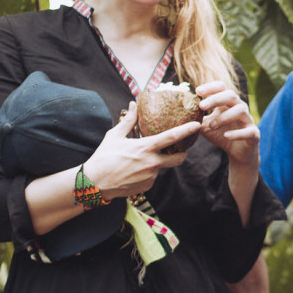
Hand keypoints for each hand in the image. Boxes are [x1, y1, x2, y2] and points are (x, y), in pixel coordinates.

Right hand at [82, 106, 196, 198]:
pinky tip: (134, 171)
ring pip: (162, 167)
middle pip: (178, 158)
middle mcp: (152, 163)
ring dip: (157, 162)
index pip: (172, 137)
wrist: (95, 183)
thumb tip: (133, 105)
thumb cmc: (103, 157)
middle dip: (182, 153)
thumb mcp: (114, 136)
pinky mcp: (147, 187)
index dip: (187, 130)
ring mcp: (151, 177)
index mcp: (145, 148)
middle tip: (179, 148)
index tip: (197, 125)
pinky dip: (147, 172)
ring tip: (140, 160)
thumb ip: (128, 121)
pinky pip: (152, 177)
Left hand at [194, 80, 259, 166]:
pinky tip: (226, 136)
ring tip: (211, 125)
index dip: (211, 87)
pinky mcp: (254, 134)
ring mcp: (248, 120)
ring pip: (241, 110)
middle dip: (215, 99)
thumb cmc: (221, 135)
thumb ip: (196, 118)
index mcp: (228, 103)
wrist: (238, 153)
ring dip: (224, 116)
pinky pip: (249, 131)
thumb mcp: (206, 126)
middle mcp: (240, 108)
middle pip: (231, 95)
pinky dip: (237, 133)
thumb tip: (179, 112)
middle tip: (201, 106)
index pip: (222, 88)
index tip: (197, 91)